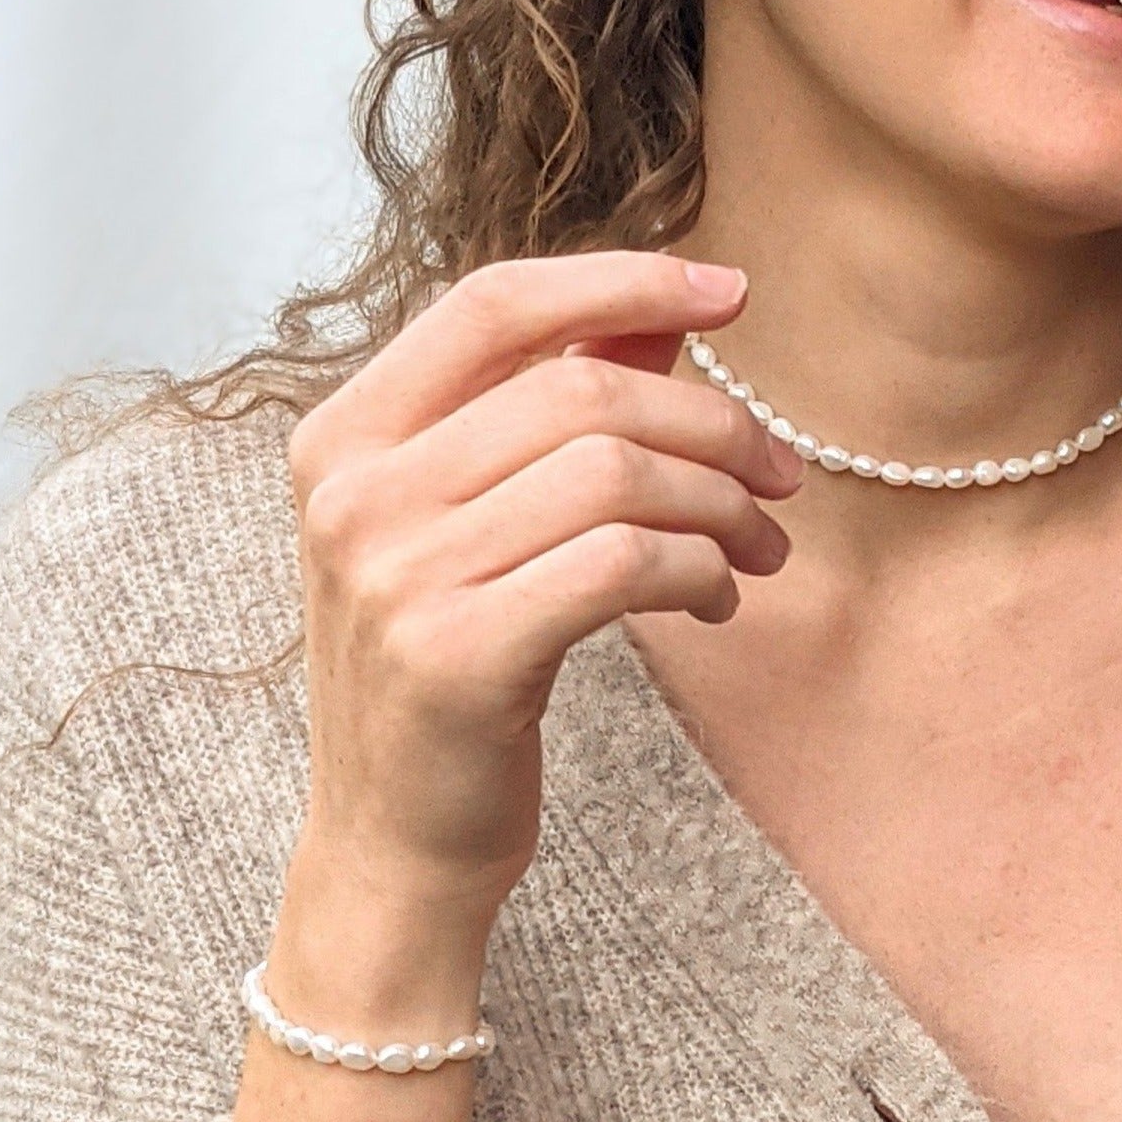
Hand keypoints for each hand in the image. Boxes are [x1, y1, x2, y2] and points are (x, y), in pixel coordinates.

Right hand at [282, 250, 802, 914]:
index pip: (495, 305)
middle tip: (777, 475)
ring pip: (615, 473)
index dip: (623, 279)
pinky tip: (716, 600)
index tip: (732, 291)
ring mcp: (394, 576)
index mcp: (344, 435)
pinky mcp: (454, 657)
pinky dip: (698, 570)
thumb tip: (667, 308)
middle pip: (580, 390)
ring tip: (757, 547)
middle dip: (712, 422)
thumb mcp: (476, 519)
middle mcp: (353, 494)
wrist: (393, 842)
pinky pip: (624, 565)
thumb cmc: (453, 659)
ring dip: (720, 504)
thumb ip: (555, 404)